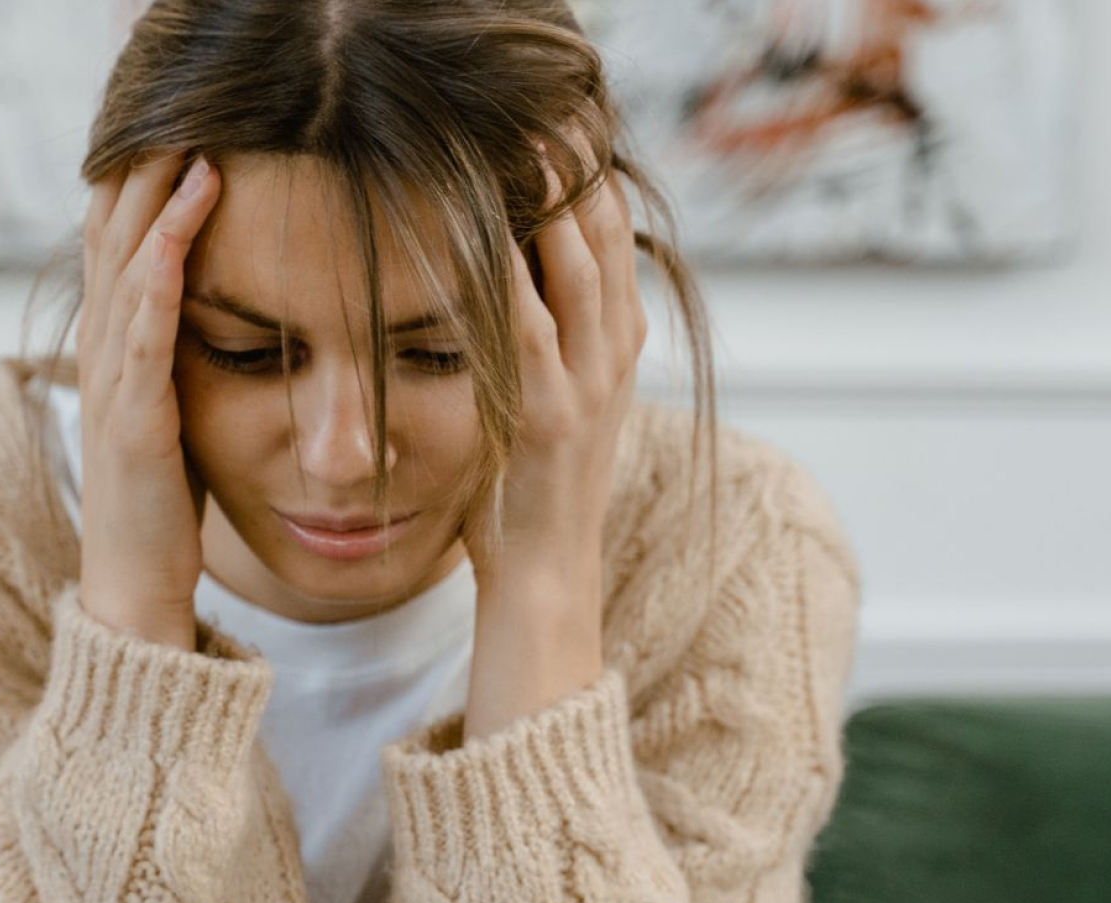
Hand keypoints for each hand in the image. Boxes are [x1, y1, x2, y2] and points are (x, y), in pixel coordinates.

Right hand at [74, 150, 221, 649]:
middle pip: (114, 225)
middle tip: (171, 89)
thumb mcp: (173, 412)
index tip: (173, 111)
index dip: (140, 169)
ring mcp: (113, 379)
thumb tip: (208, 307)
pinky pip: (146, 319)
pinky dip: (167, 256)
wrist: (136, 593)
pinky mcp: (136, 414)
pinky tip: (193, 209)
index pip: (120, 233)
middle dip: (142, 154)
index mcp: (115, 346)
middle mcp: (103, 349)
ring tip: (191, 123)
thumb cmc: (164, 507)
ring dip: (158, 185)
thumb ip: (179, 356)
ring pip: (128, 256)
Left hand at [461, 153, 648, 589]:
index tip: (570, 128)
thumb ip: (558, 347)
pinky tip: (493, 237)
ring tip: (534, 149)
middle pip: (608, 241)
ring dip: (558, 207)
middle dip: (582, 173)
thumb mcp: (558, 404)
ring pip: (581, 275)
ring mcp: (587, 389)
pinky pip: (532, 334)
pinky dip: (513, 281)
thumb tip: (535, 289)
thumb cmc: (531, 494)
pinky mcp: (547, 419)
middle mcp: (613, 360)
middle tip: (553, 115)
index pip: (616, 243)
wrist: (547, 579)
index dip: (596, 180)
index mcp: (616, 350)